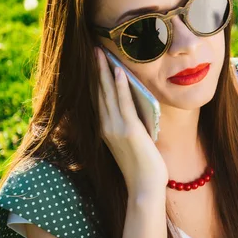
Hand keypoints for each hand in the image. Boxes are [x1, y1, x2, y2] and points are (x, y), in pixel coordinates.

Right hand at [94, 46, 168, 196]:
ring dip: (104, 71)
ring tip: (101, 52)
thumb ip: (128, 126)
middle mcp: (105, 127)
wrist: (144, 188)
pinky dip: (120, 86)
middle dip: (95, 70)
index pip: (98, 99)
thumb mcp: (130, 144)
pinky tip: (118, 71)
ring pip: (107, 93)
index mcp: (105, 130)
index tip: (94, 62)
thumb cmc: (141, 168)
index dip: (95, 79)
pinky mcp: (128, 130)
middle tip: (93, 49)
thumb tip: (133, 110)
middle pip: (98, 92)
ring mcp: (115, 128)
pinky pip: (123, 103)